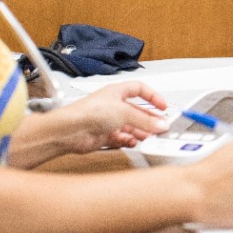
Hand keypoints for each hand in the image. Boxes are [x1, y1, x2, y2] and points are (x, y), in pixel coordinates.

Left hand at [54, 81, 170, 153]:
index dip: (152, 96)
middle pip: (137, 111)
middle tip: (160, 126)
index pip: (139, 89)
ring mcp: (108, 121)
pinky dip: (129, 141)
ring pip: (130, 126)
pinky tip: (133, 143)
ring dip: (141, 132)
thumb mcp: (125, 112)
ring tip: (150, 137)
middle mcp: (113, 105)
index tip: (162, 106)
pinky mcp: (104, 136)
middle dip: (149, 119)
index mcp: (117, 92)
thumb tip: (161, 124)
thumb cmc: (89, 112)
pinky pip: (121, 138)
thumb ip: (145, 120)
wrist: (70, 130)